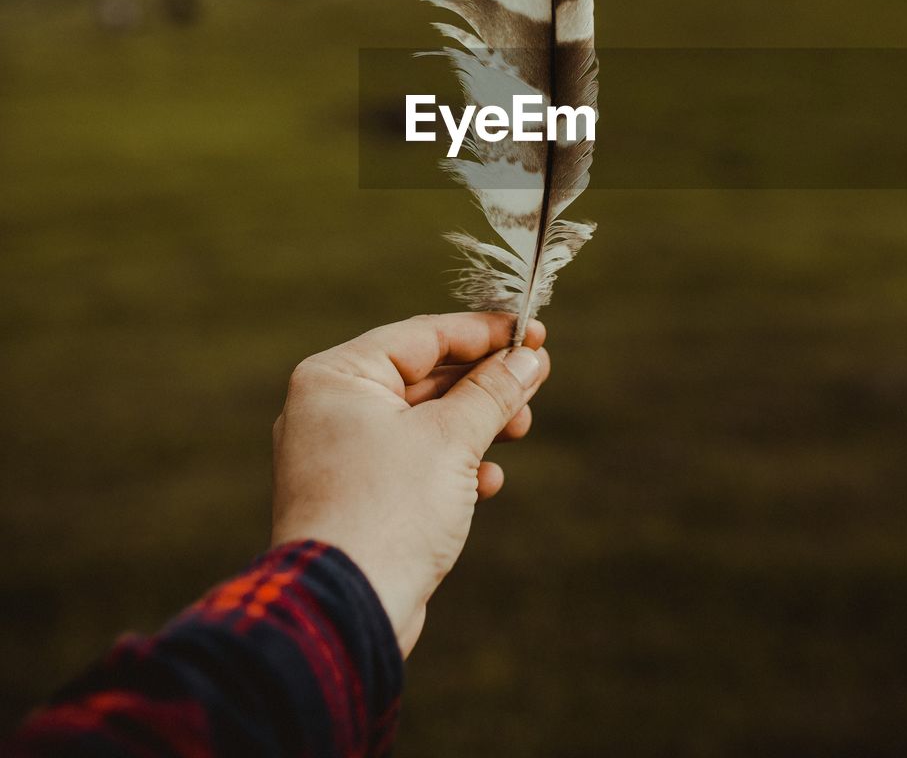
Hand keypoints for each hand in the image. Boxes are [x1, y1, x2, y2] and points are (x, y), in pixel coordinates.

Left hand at [270, 312, 549, 655]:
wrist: (345, 612)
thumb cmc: (389, 511)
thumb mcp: (452, 440)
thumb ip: (493, 392)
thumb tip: (528, 359)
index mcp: (337, 376)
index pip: (422, 335)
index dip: (484, 333)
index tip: (534, 333)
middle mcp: (331, 408)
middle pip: (424, 376)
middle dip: (484, 382)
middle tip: (536, 380)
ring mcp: (341, 455)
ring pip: (422, 421)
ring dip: (475, 424)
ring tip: (521, 429)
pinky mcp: (357, 497)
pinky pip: (411, 463)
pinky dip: (451, 465)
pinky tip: (487, 482)